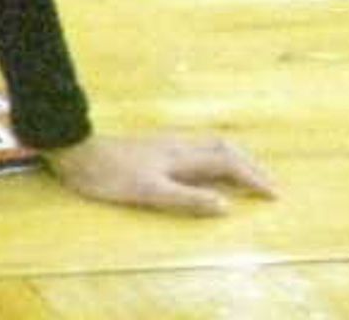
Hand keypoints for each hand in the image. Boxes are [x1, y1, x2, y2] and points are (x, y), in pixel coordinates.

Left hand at [46, 130, 274, 213]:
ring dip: (235, 158)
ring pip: (210, 145)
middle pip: (224, 148)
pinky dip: (216, 156)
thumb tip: (228, 206)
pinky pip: (197, 147)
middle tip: (269, 185)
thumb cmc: (109, 175)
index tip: (275, 195)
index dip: (253, 178)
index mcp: (181, 157)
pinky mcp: (153, 146)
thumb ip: (188, 199)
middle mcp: (177, 145)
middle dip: (250, 165)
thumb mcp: (149, 192)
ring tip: (247, 175)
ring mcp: (164, 143)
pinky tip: (207, 166)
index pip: (228, 164)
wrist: (73, 149)